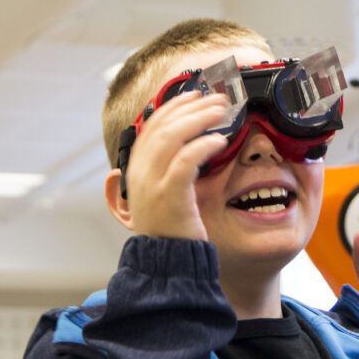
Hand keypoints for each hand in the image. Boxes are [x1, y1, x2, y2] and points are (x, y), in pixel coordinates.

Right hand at [124, 90, 230, 240]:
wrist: (167, 263)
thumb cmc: (172, 229)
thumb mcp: (163, 194)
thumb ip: (167, 169)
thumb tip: (187, 144)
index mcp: (138, 170)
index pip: (152, 126)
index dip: (173, 106)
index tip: (195, 95)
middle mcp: (140, 174)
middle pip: (162, 126)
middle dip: (191, 107)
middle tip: (216, 99)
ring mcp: (152, 185)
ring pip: (171, 138)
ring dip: (198, 119)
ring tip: (221, 111)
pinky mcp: (169, 197)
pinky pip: (185, 162)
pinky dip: (201, 146)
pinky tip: (219, 139)